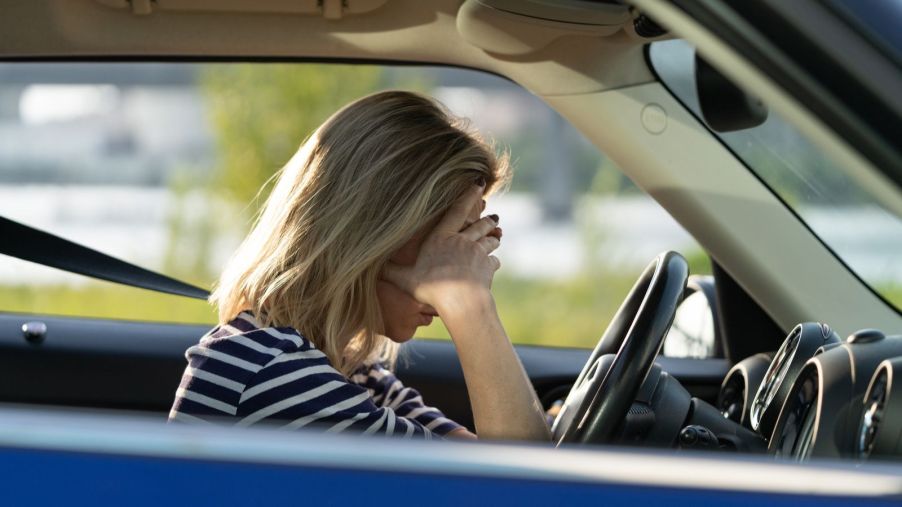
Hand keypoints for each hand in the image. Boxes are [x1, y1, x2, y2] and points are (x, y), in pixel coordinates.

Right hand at [383, 184, 501, 316]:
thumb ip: (390, 271)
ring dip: (493, 238)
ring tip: (496, 237)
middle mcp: (462, 240)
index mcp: (441, 238)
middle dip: (487, 220)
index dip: (468, 196)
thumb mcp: (404, 280)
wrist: (459, 302)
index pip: (456, 211)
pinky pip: (494, 261)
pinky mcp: (488, 265)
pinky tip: (491, 265)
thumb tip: (374, 267)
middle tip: (493, 217)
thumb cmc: (430, 289)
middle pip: (479, 225)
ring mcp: (478, 252)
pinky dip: (493, 262)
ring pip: (489, 240)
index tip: (478, 183)